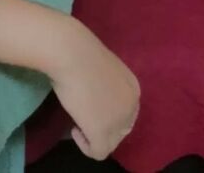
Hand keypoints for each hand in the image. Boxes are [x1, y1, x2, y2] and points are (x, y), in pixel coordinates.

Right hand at [49, 16, 140, 160]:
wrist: (70, 52)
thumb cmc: (80, 52)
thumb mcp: (101, 68)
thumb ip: (106, 84)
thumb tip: (94, 94)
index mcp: (133, 87)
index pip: (126, 111)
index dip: (108, 112)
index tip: (90, 106)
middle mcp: (132, 106)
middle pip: (121, 129)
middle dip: (103, 125)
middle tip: (83, 114)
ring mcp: (118, 121)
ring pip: (111, 143)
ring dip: (94, 136)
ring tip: (77, 121)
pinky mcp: (102, 132)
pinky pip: (98, 152)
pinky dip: (85, 146)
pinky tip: (75, 130)